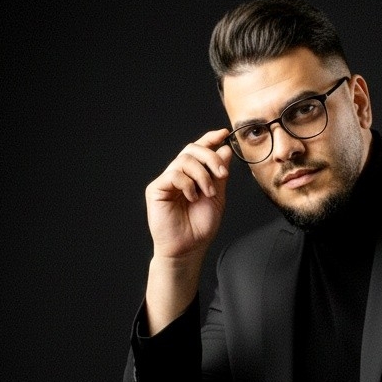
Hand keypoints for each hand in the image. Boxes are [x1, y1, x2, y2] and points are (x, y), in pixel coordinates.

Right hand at [145, 129, 232, 259]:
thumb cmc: (200, 226)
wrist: (188, 248)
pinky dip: (188, 184)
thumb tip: (225, 149)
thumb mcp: (217, 196)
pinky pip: (173, 174)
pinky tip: (192, 198)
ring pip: (184, 160)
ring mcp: (167, 181)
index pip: (199, 150)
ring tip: (207, 193)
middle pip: (192, 149)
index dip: (210, 138)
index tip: (224, 133)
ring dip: (201, 174)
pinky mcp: (156, 189)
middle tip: (222, 175)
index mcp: (193, 175)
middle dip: (210, 157)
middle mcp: (179, 175)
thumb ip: (219, 174)